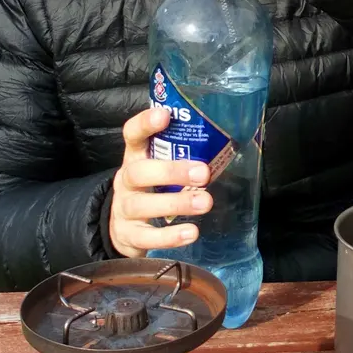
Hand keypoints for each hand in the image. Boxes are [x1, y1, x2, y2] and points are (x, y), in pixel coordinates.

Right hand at [109, 107, 214, 257]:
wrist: (125, 229)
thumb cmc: (152, 191)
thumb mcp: (160, 170)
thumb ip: (182, 158)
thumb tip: (228, 147)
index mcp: (135, 158)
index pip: (132, 135)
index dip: (145, 124)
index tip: (165, 116)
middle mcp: (125, 181)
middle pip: (139, 172)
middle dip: (171, 171)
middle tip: (202, 173)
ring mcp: (124, 209)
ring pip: (142, 205)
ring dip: (176, 203)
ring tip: (205, 203)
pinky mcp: (128, 236)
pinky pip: (146, 237)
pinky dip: (169, 236)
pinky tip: (191, 232)